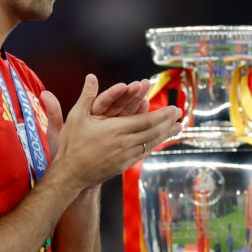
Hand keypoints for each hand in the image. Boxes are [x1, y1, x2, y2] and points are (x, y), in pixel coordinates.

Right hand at [50, 74, 181, 189]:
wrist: (70, 174)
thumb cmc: (72, 144)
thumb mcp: (77, 117)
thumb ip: (86, 96)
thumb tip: (91, 77)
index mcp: (116, 129)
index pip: (146, 121)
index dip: (163, 115)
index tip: (174, 109)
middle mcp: (125, 143)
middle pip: (153, 132)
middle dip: (168, 123)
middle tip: (180, 115)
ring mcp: (126, 156)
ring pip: (151, 143)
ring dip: (165, 135)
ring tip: (177, 128)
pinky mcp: (124, 166)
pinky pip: (143, 153)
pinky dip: (153, 145)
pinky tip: (158, 142)